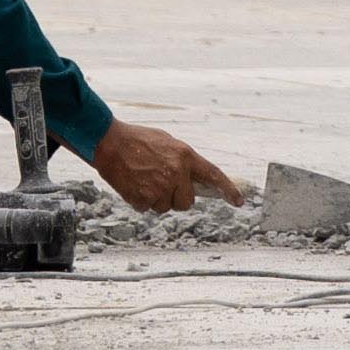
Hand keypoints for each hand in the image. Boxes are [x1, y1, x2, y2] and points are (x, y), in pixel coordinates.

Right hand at [89, 121, 244, 214]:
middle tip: (161, 183)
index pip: (213, 175)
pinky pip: (148, 208)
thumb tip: (192, 180)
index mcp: (185, 156)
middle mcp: (177, 173)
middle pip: (186, 202)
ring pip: (166, 207)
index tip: (238, 201)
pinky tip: (134, 184)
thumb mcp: (168, 143)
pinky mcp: (144, 199)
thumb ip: (182, 161)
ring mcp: (160, 188)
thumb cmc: (138, 140)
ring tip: (144, 179)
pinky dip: (141, 201)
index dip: (228, 189)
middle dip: (176, 197)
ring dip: (157, 199)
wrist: (110, 143)